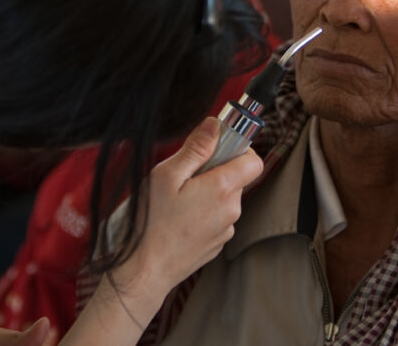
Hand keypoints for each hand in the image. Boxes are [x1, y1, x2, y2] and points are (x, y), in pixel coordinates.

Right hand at [61, 118, 262, 344]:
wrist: (143, 272)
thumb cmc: (150, 223)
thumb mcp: (166, 175)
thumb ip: (196, 148)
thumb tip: (215, 125)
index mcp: (222, 188)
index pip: (254, 160)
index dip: (238, 149)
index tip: (217, 149)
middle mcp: (231, 210)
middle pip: (236, 178)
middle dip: (215, 171)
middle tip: (184, 177)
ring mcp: (226, 229)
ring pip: (225, 198)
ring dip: (207, 194)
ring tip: (176, 202)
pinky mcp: (217, 244)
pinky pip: (216, 218)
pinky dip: (203, 213)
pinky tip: (179, 220)